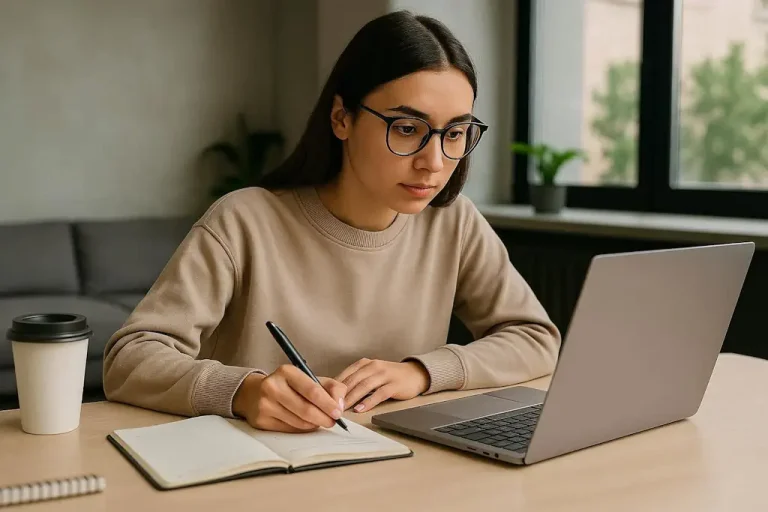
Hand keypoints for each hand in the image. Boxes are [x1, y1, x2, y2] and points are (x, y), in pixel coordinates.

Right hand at [232, 366, 346, 432]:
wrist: (255, 393)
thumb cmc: (291, 387)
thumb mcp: (311, 379)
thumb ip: (332, 388)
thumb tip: (340, 405)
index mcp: (287, 372)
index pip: (312, 390)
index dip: (328, 404)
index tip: (338, 413)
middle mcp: (273, 386)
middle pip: (306, 409)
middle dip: (324, 418)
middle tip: (332, 422)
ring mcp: (265, 404)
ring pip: (299, 422)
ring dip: (314, 425)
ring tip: (320, 421)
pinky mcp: (261, 420)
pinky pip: (289, 430)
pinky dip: (302, 429)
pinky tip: (305, 424)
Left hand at [335, 359, 429, 412]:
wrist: (414, 374)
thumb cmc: (389, 376)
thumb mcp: (371, 373)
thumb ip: (356, 380)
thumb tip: (335, 393)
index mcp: (365, 363)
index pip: (346, 374)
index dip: (334, 386)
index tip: (324, 397)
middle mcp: (373, 366)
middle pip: (353, 380)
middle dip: (340, 394)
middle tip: (329, 406)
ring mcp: (384, 375)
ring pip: (364, 386)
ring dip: (351, 398)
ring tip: (342, 409)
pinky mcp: (394, 384)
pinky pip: (379, 394)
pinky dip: (368, 402)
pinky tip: (360, 409)